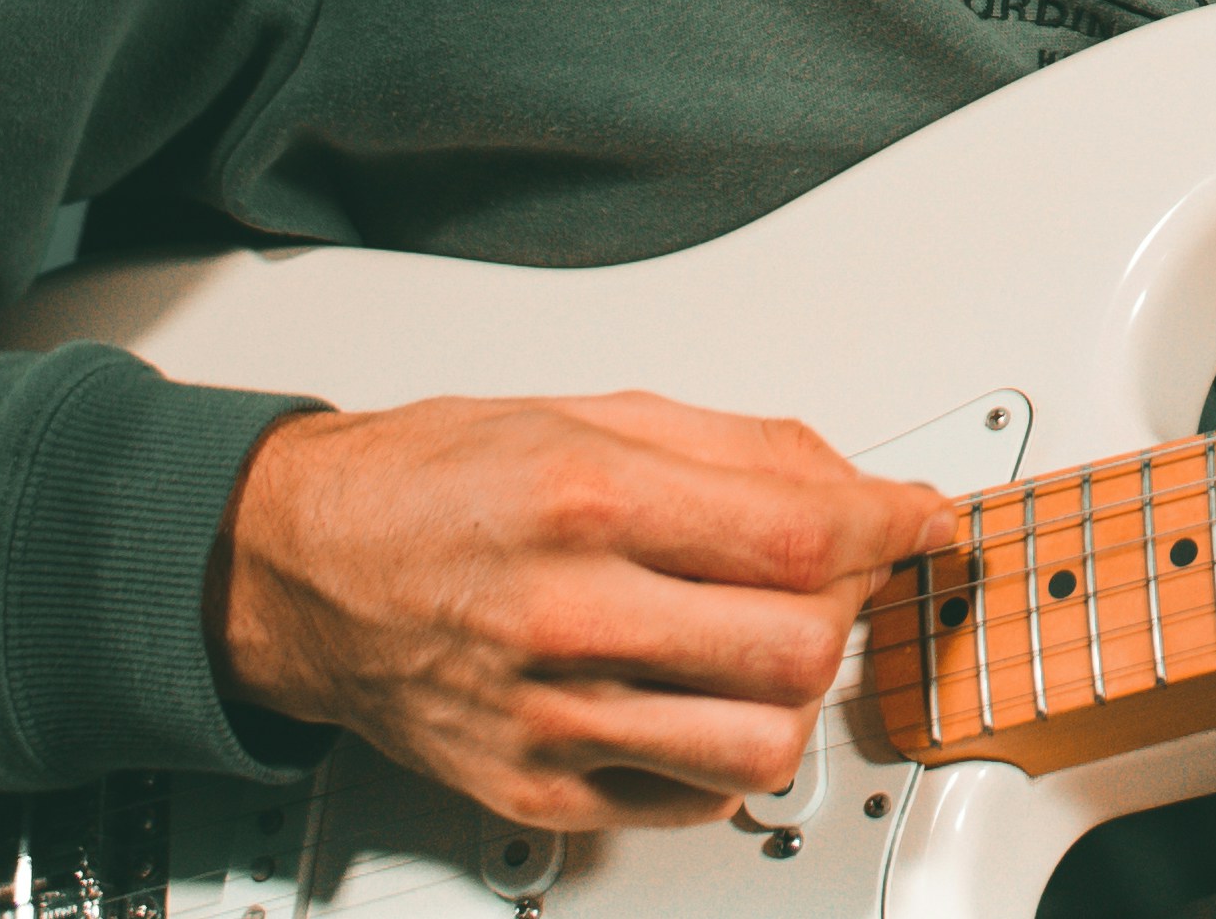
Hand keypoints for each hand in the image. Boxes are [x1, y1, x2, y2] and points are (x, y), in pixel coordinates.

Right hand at [212, 393, 943, 830]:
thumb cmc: (429, 483)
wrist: (293, 569)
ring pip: (760, 747)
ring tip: (766, 645)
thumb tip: (852, 484)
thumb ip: (734, 448)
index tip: (922, 521)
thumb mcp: (586, 413)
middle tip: (841, 579)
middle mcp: (569, 613)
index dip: (890, 526)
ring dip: (796, 694)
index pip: (798, 532)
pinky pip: (691, 802)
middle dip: (850, 609)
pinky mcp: (535, 793)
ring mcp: (551, 718)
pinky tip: (700, 697)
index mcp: (587, 499)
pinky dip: (726, 754)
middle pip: (797, 649)